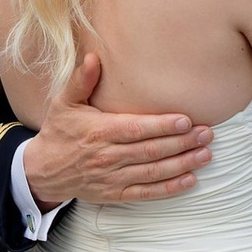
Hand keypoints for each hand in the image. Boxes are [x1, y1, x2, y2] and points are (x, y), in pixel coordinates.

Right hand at [23, 51, 214, 212]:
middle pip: (151, 150)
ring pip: (153, 172)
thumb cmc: (59, 131)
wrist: (43, 170)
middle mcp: (107, 156)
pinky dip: (170, 188)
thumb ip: (81, 81)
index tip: (187, 120)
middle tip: (207, 134)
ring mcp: (112, 178)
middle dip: (182, 143)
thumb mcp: (64, 103)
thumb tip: (93, 57)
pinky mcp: (115, 194)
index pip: (136, 129)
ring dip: (182, 164)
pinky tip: (190, 179)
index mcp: (98, 132)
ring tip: (206, 154)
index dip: (163, 126)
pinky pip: (147, 193)